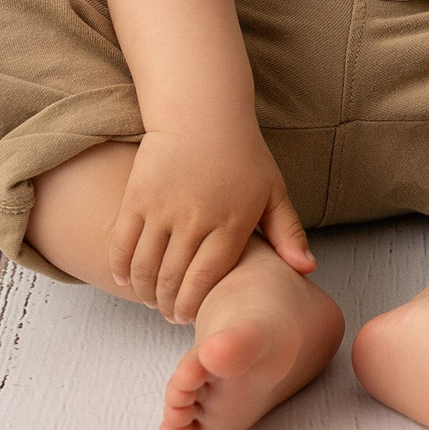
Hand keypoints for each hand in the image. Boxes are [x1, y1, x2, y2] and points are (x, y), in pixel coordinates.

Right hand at [110, 124, 314, 323]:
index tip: (188, 317)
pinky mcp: (137, 197)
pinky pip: (122, 243)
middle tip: (169, 314)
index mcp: (232, 223)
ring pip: (145, 267)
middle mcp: (196, 219)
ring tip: (151, 299)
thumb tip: (307, 270)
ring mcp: (163, 208)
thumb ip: (288, 233)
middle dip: (168, 306)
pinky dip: (121, 267)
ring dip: (145, 291)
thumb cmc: (243, 155)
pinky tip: (125, 278)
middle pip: (172, 280)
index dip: (192, 305)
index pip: (205, 280)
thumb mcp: (274, 191)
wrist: (203, 113)